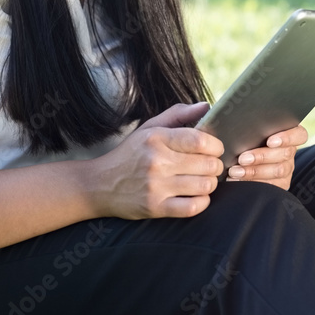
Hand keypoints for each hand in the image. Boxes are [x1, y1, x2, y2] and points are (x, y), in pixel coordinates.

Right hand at [86, 102, 223, 219]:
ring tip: (203, 179)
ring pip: (204, 186)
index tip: (215, 148)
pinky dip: (202, 202)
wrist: (98, 184)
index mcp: (157, 138)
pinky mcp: (155, 208)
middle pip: (207, 164)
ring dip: (210, 183)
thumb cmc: (129, 154)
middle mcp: (157, 162)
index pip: (199, 140)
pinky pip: (192, 208)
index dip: (216, 145)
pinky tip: (197, 196)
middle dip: (215, 165)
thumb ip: (178, 114)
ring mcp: (156, 186)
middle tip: (210, 165)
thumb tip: (206, 106)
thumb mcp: (149, 128)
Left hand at [226, 124, 307, 189]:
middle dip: (262, 156)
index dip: (287, 138)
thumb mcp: (252, 131)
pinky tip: (238, 180)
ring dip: (254, 171)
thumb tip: (239, 121)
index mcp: (289, 134)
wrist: (241, 158)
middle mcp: (290, 152)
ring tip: (236, 171)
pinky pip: (271, 186)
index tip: (270, 141)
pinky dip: (253, 183)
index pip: (299, 135)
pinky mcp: (280, 184)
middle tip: (242, 158)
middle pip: (285, 154)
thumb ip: (253, 127)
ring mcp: (287, 169)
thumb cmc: (247, 138)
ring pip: (278, 171)